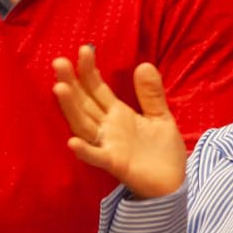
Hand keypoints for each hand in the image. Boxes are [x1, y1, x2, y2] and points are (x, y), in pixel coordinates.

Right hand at [51, 45, 185, 198]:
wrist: (173, 183)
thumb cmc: (163, 152)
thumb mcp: (161, 117)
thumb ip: (151, 94)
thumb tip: (144, 64)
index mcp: (118, 115)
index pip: (98, 89)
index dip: (90, 71)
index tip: (85, 49)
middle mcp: (108, 128)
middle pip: (85, 102)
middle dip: (72, 83)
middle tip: (59, 61)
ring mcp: (109, 145)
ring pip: (84, 124)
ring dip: (71, 108)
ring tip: (59, 88)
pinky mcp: (116, 164)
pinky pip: (97, 157)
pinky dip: (85, 150)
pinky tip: (72, 142)